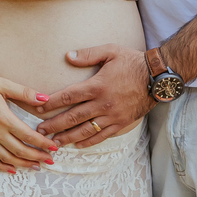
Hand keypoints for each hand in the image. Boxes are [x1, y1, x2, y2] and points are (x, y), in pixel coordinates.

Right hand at [0, 60, 58, 174]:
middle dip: (37, 157)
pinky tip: (11, 170)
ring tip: (36, 166)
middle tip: (50, 160)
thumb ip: (24, 93)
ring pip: (6, 158)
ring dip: (23, 164)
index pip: (28, 135)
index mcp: (3, 118)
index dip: (43, 144)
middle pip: (20, 150)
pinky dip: (0, 167)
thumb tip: (45, 99)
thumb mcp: (3, 84)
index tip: (54, 148)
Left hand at [36, 45, 152, 145]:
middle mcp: (103, 103)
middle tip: (40, 131)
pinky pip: (102, 136)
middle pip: (73, 117)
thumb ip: (88, 54)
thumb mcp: (111, 51)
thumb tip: (67, 56)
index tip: (39, 108)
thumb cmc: (132, 61)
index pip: (69, 96)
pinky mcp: (121, 123)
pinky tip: (78, 145)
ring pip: (85, 130)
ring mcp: (112, 116)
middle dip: (54, 125)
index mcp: (97, 85)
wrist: (157, 77)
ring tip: (54, 142)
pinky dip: (88, 142)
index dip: (52, 103)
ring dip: (67, 137)